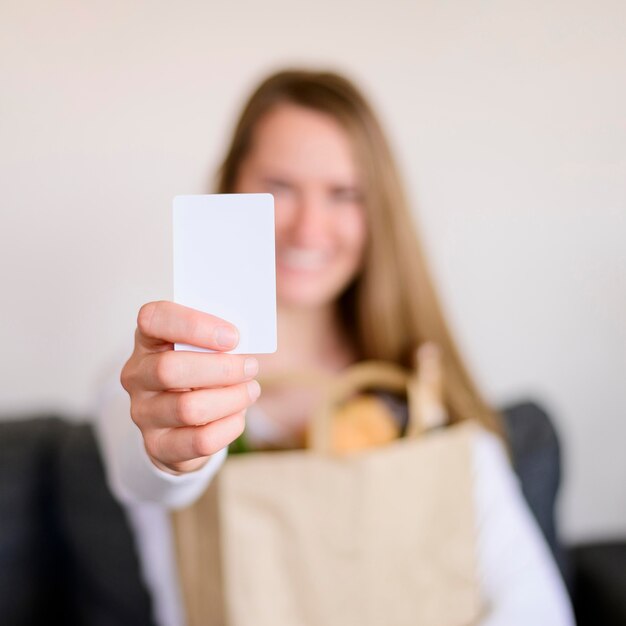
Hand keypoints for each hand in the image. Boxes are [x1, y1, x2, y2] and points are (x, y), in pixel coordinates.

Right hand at [120, 301, 260, 473]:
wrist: (180, 423)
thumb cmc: (198, 373)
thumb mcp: (202, 348)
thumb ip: (218, 339)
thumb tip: (248, 342)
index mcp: (147, 339)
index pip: (154, 318)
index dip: (193, 324)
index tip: (232, 336)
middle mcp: (137, 375)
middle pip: (169, 369)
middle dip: (221, 368)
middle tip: (251, 366)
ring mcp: (143, 413)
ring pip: (188, 409)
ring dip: (231, 398)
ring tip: (251, 390)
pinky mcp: (158, 445)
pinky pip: (200, 440)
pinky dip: (228, 426)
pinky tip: (238, 415)